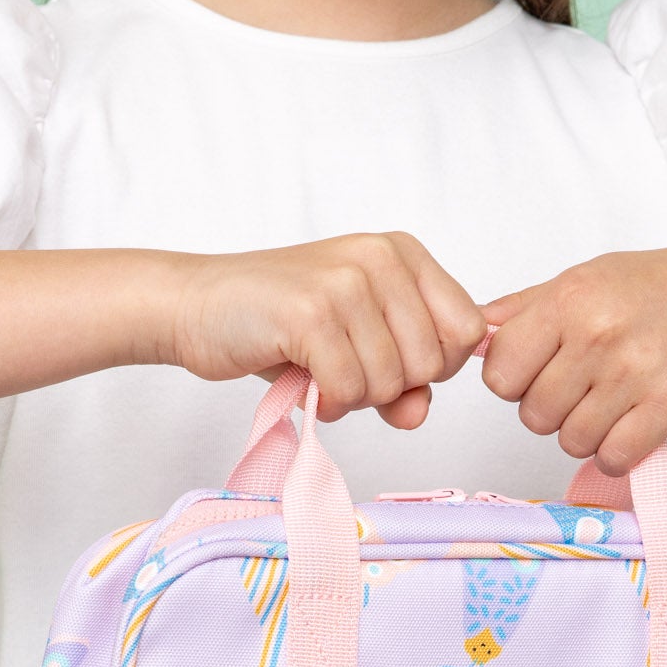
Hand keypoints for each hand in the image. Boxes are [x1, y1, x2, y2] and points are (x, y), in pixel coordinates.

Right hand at [164, 233, 485, 427]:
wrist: (200, 307)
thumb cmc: (282, 328)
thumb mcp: (358, 350)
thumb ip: (404, 382)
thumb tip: (420, 412)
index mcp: (403, 254)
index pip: (467, 330)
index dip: (434, 367)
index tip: (391, 364)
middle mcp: (380, 258)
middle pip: (432, 363)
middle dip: (391, 387)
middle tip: (345, 370)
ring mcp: (345, 282)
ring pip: (392, 382)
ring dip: (355, 398)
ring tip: (320, 371)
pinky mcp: (310, 313)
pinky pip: (350, 389)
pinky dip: (329, 403)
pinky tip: (306, 382)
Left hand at [480, 237, 666, 473]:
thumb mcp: (593, 277)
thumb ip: (529, 308)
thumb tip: (475, 335)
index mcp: (569, 298)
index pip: (499, 373)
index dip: (517, 383)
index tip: (545, 374)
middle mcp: (596, 333)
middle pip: (533, 415)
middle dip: (556, 412)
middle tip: (593, 388)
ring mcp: (633, 372)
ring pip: (571, 442)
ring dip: (591, 433)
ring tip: (621, 401)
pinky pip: (613, 457)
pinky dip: (621, 451)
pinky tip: (638, 424)